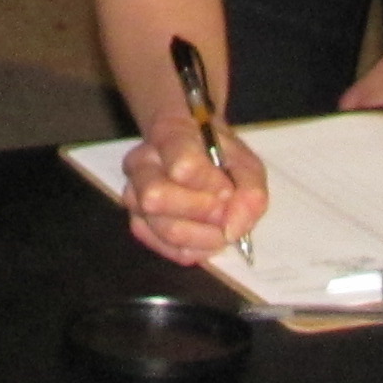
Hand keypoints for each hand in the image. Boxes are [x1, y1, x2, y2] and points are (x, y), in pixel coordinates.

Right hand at [122, 119, 268, 266]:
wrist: (196, 156)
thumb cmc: (220, 157)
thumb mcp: (246, 164)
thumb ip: (250, 193)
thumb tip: (232, 230)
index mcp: (168, 133)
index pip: (182, 164)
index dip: (210, 185)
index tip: (228, 190)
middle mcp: (140, 162)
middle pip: (156, 197)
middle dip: (200, 212)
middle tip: (223, 211)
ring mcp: (133, 194)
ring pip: (161, 227)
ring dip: (201, 236)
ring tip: (219, 227)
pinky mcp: (137, 223)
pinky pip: (162, 247)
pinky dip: (191, 249)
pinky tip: (204, 236)